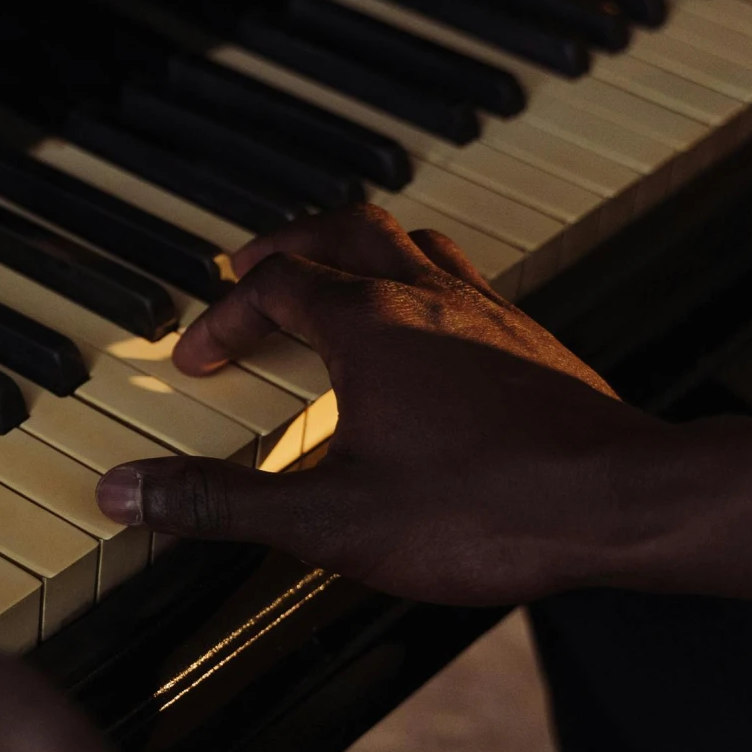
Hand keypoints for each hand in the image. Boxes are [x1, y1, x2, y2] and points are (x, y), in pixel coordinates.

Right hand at [95, 205, 751, 611]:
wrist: (625, 507)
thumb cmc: (488, 511)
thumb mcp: (330, 521)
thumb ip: (222, 503)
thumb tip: (127, 491)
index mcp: (368, 326)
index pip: (274, 285)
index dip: (224, 314)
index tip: (199, 358)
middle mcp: (428, 299)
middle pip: (345, 230)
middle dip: (287, 243)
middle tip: (250, 263)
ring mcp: (489, 315)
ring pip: (412, 243)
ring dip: (360, 249)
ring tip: (332, 275)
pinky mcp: (534, 345)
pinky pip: (467, 280)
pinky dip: (423, 284)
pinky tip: (429, 333)